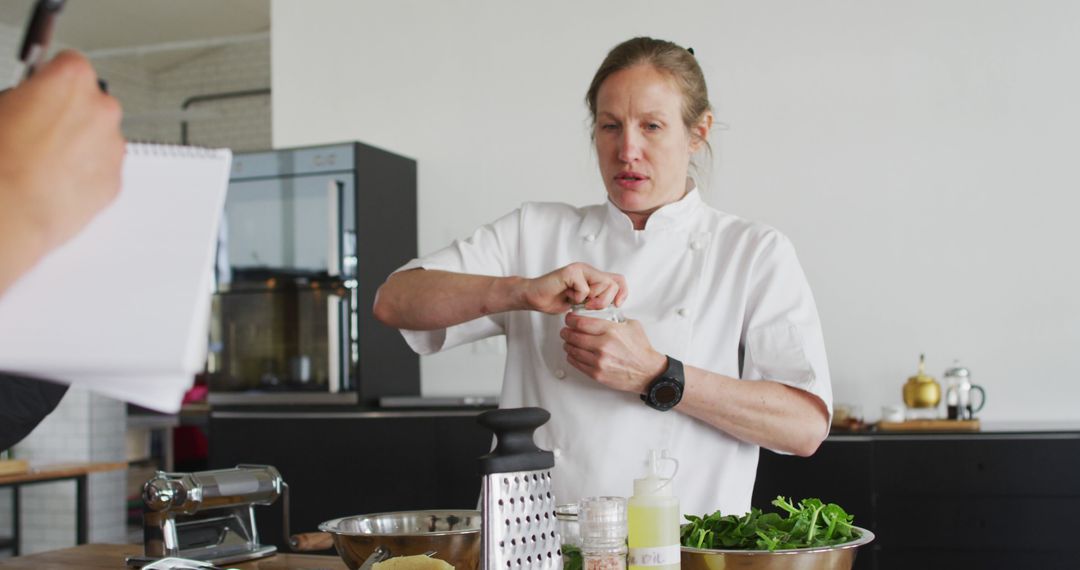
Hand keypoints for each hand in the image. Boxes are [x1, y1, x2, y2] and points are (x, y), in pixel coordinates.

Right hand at [0, 50, 123, 254]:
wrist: (8, 209)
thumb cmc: (1, 159)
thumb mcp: (1, 105)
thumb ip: (22, 96)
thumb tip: (24, 103)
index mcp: (72, 78)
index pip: (69, 65)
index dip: (50, 81)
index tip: (40, 92)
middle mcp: (102, 108)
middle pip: (90, 101)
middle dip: (69, 112)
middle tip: (36, 131)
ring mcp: (113, 146)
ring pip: (99, 136)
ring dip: (79, 143)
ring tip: (43, 162)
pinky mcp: (115, 179)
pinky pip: (102, 168)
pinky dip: (86, 172)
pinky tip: (56, 181)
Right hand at [519, 262, 627, 313]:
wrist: (534, 297)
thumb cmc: (555, 299)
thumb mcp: (582, 304)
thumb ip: (596, 300)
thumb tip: (613, 307)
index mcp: (593, 277)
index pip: (619, 280)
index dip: (623, 293)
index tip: (617, 305)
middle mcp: (589, 270)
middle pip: (613, 283)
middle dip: (605, 301)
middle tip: (590, 306)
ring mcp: (580, 269)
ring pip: (603, 284)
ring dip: (592, 299)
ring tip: (579, 301)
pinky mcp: (571, 272)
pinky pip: (585, 289)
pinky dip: (577, 298)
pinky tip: (567, 296)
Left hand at [560, 312, 666, 392]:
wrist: (648, 372)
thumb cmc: (641, 350)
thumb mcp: (632, 325)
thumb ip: (615, 319)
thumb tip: (602, 314)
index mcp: (610, 331)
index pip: (581, 322)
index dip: (571, 319)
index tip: (569, 319)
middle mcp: (602, 345)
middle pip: (573, 335)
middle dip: (566, 332)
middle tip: (565, 330)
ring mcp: (598, 361)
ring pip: (572, 350)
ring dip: (567, 344)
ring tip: (568, 342)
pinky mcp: (597, 373)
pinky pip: (576, 363)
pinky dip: (572, 357)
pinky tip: (573, 353)